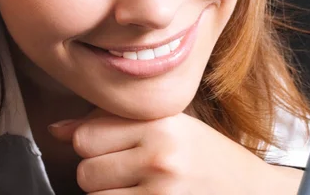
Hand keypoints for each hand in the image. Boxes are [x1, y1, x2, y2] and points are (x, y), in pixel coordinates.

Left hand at [48, 107, 302, 194]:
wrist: (252, 192)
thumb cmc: (208, 156)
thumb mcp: (169, 125)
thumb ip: (113, 122)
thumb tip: (56, 128)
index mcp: (161, 123)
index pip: (87, 133)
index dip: (92, 142)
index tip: (109, 145)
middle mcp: (159, 156)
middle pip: (85, 170)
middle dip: (97, 172)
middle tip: (124, 169)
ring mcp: (160, 194)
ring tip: (135, 187)